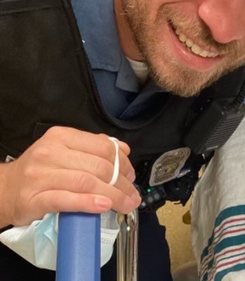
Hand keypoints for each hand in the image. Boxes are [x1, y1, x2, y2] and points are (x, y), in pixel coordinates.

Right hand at [0, 126, 140, 226]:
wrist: (6, 189)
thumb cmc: (40, 171)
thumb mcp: (65, 151)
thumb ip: (94, 148)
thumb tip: (123, 150)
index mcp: (62, 137)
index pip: (102, 147)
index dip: (123, 163)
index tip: (131, 176)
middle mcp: (50, 153)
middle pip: (98, 167)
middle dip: (122, 184)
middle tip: (132, 195)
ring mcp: (41, 176)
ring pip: (87, 183)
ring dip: (113, 196)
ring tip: (125, 204)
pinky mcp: (34, 198)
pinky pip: (67, 200)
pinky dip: (89, 203)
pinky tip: (103, 206)